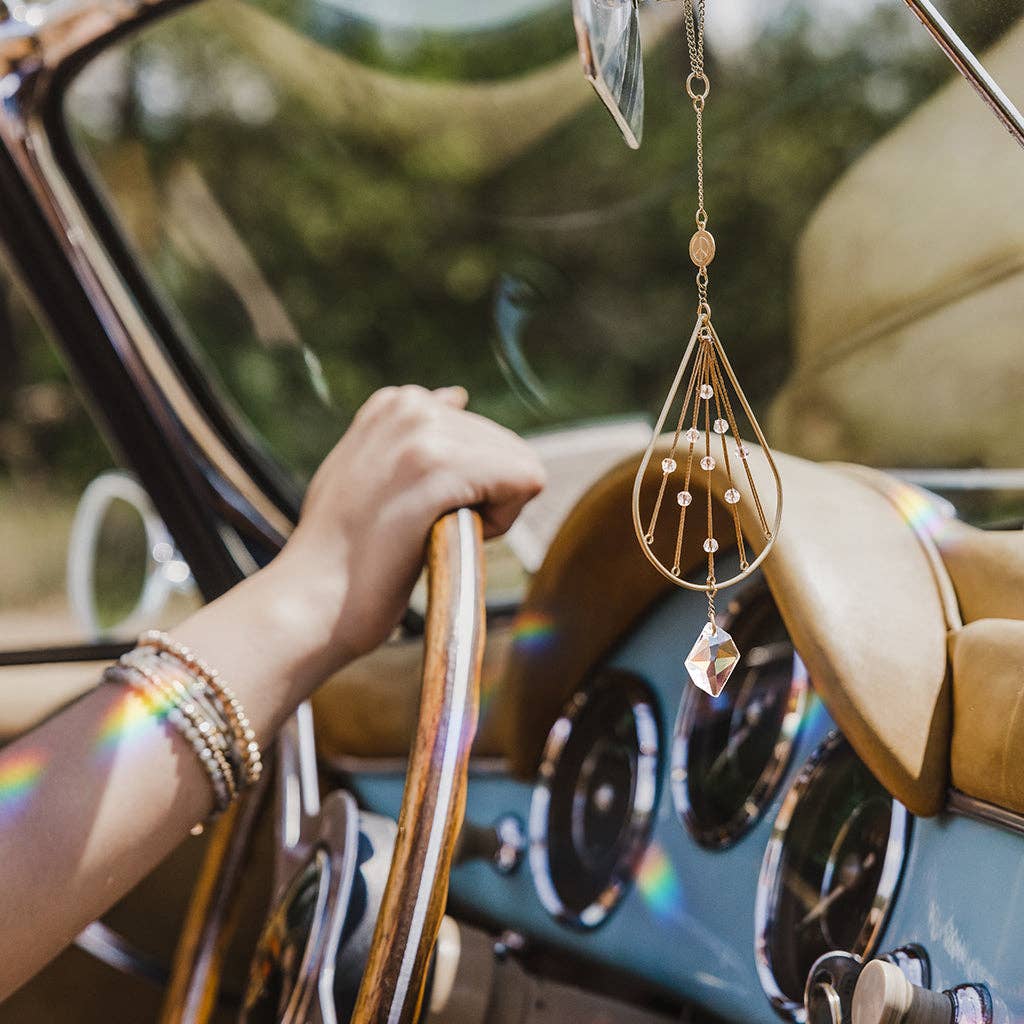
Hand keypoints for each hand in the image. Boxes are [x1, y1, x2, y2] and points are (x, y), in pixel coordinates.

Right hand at [273, 385, 545, 671]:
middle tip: (424, 531)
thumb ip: (407, 436)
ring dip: (492, 512)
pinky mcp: (441, 468)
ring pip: (520, 466)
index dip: (468, 485)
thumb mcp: (365, 470)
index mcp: (398, 404)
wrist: (308, 602)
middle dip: (485, 496)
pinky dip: (502, 522)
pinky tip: (447, 538)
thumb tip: (456, 396)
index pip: (484, 437)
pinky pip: (526, 480)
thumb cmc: (339, 554)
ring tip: (428, 535)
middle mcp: (413, 407)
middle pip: (508, 449)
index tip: (418, 512)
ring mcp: (425, 434)